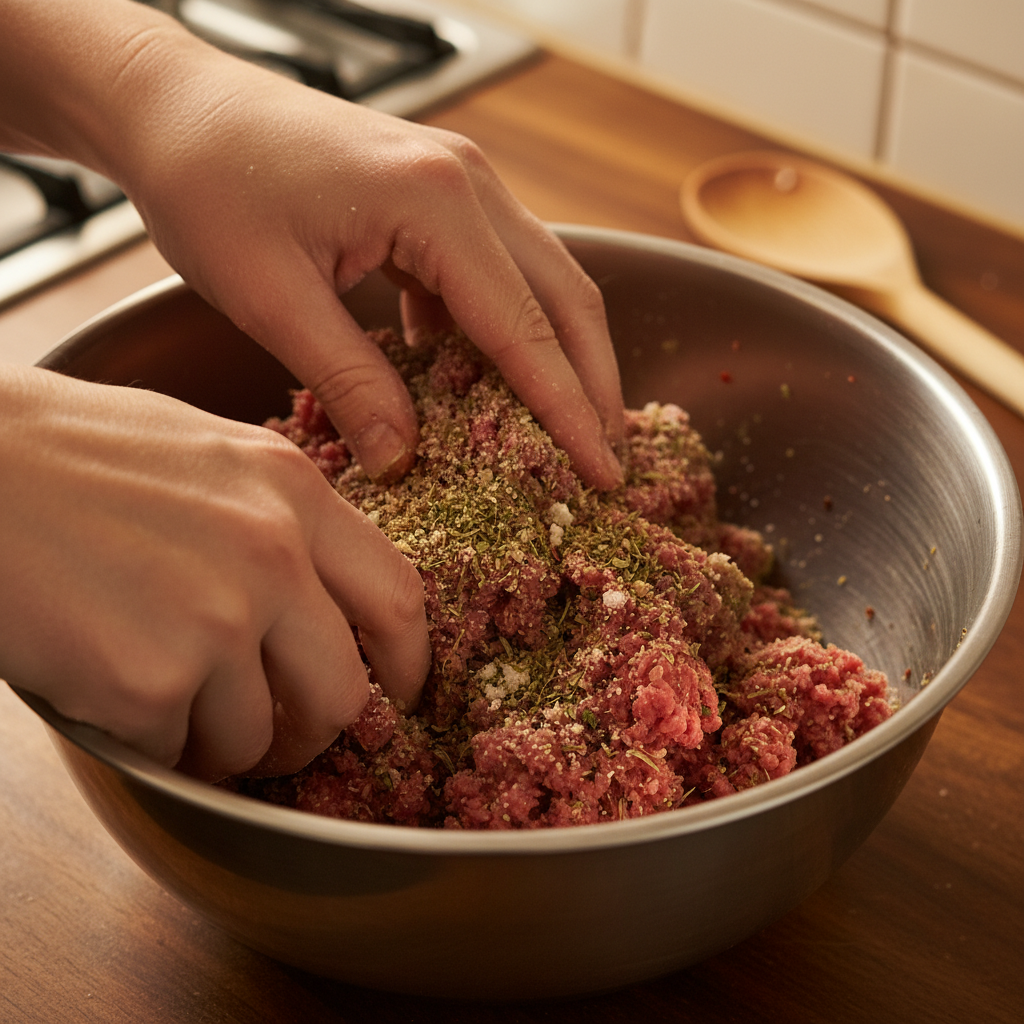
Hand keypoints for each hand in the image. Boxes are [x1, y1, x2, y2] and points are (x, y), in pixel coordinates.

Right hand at [0, 366, 430, 780]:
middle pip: (344, 692)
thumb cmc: (68, 452)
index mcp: (294, 491)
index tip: (398, 695)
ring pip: (260, 738)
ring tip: (172, 706)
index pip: (398, 598)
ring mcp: (216, 617)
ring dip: (223, 745)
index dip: (408, 663)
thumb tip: (321, 594)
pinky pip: (179, 751)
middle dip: (314, 731)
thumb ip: (279, 517)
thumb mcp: (206, 452)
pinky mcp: (149, 679)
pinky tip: (115, 693)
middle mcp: (273, 554)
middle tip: (279, 736)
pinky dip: (154, 742)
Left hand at [115, 37, 624, 486]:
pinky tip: (474, 377)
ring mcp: (460, 181)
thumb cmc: (209, 185)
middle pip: (564, 297)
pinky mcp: (437, 194)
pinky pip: (493, 271)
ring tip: (560, 427)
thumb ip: (348, 382)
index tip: (601, 471)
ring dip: (555, 356)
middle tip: (604, 458)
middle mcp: (469, 182)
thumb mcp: (272, 299)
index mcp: (435, 202)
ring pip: (540, 282)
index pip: (526, 328)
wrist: (175, 106)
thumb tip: (401, 461)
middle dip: (592, 383)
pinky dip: (499, 329)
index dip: (569, 410)